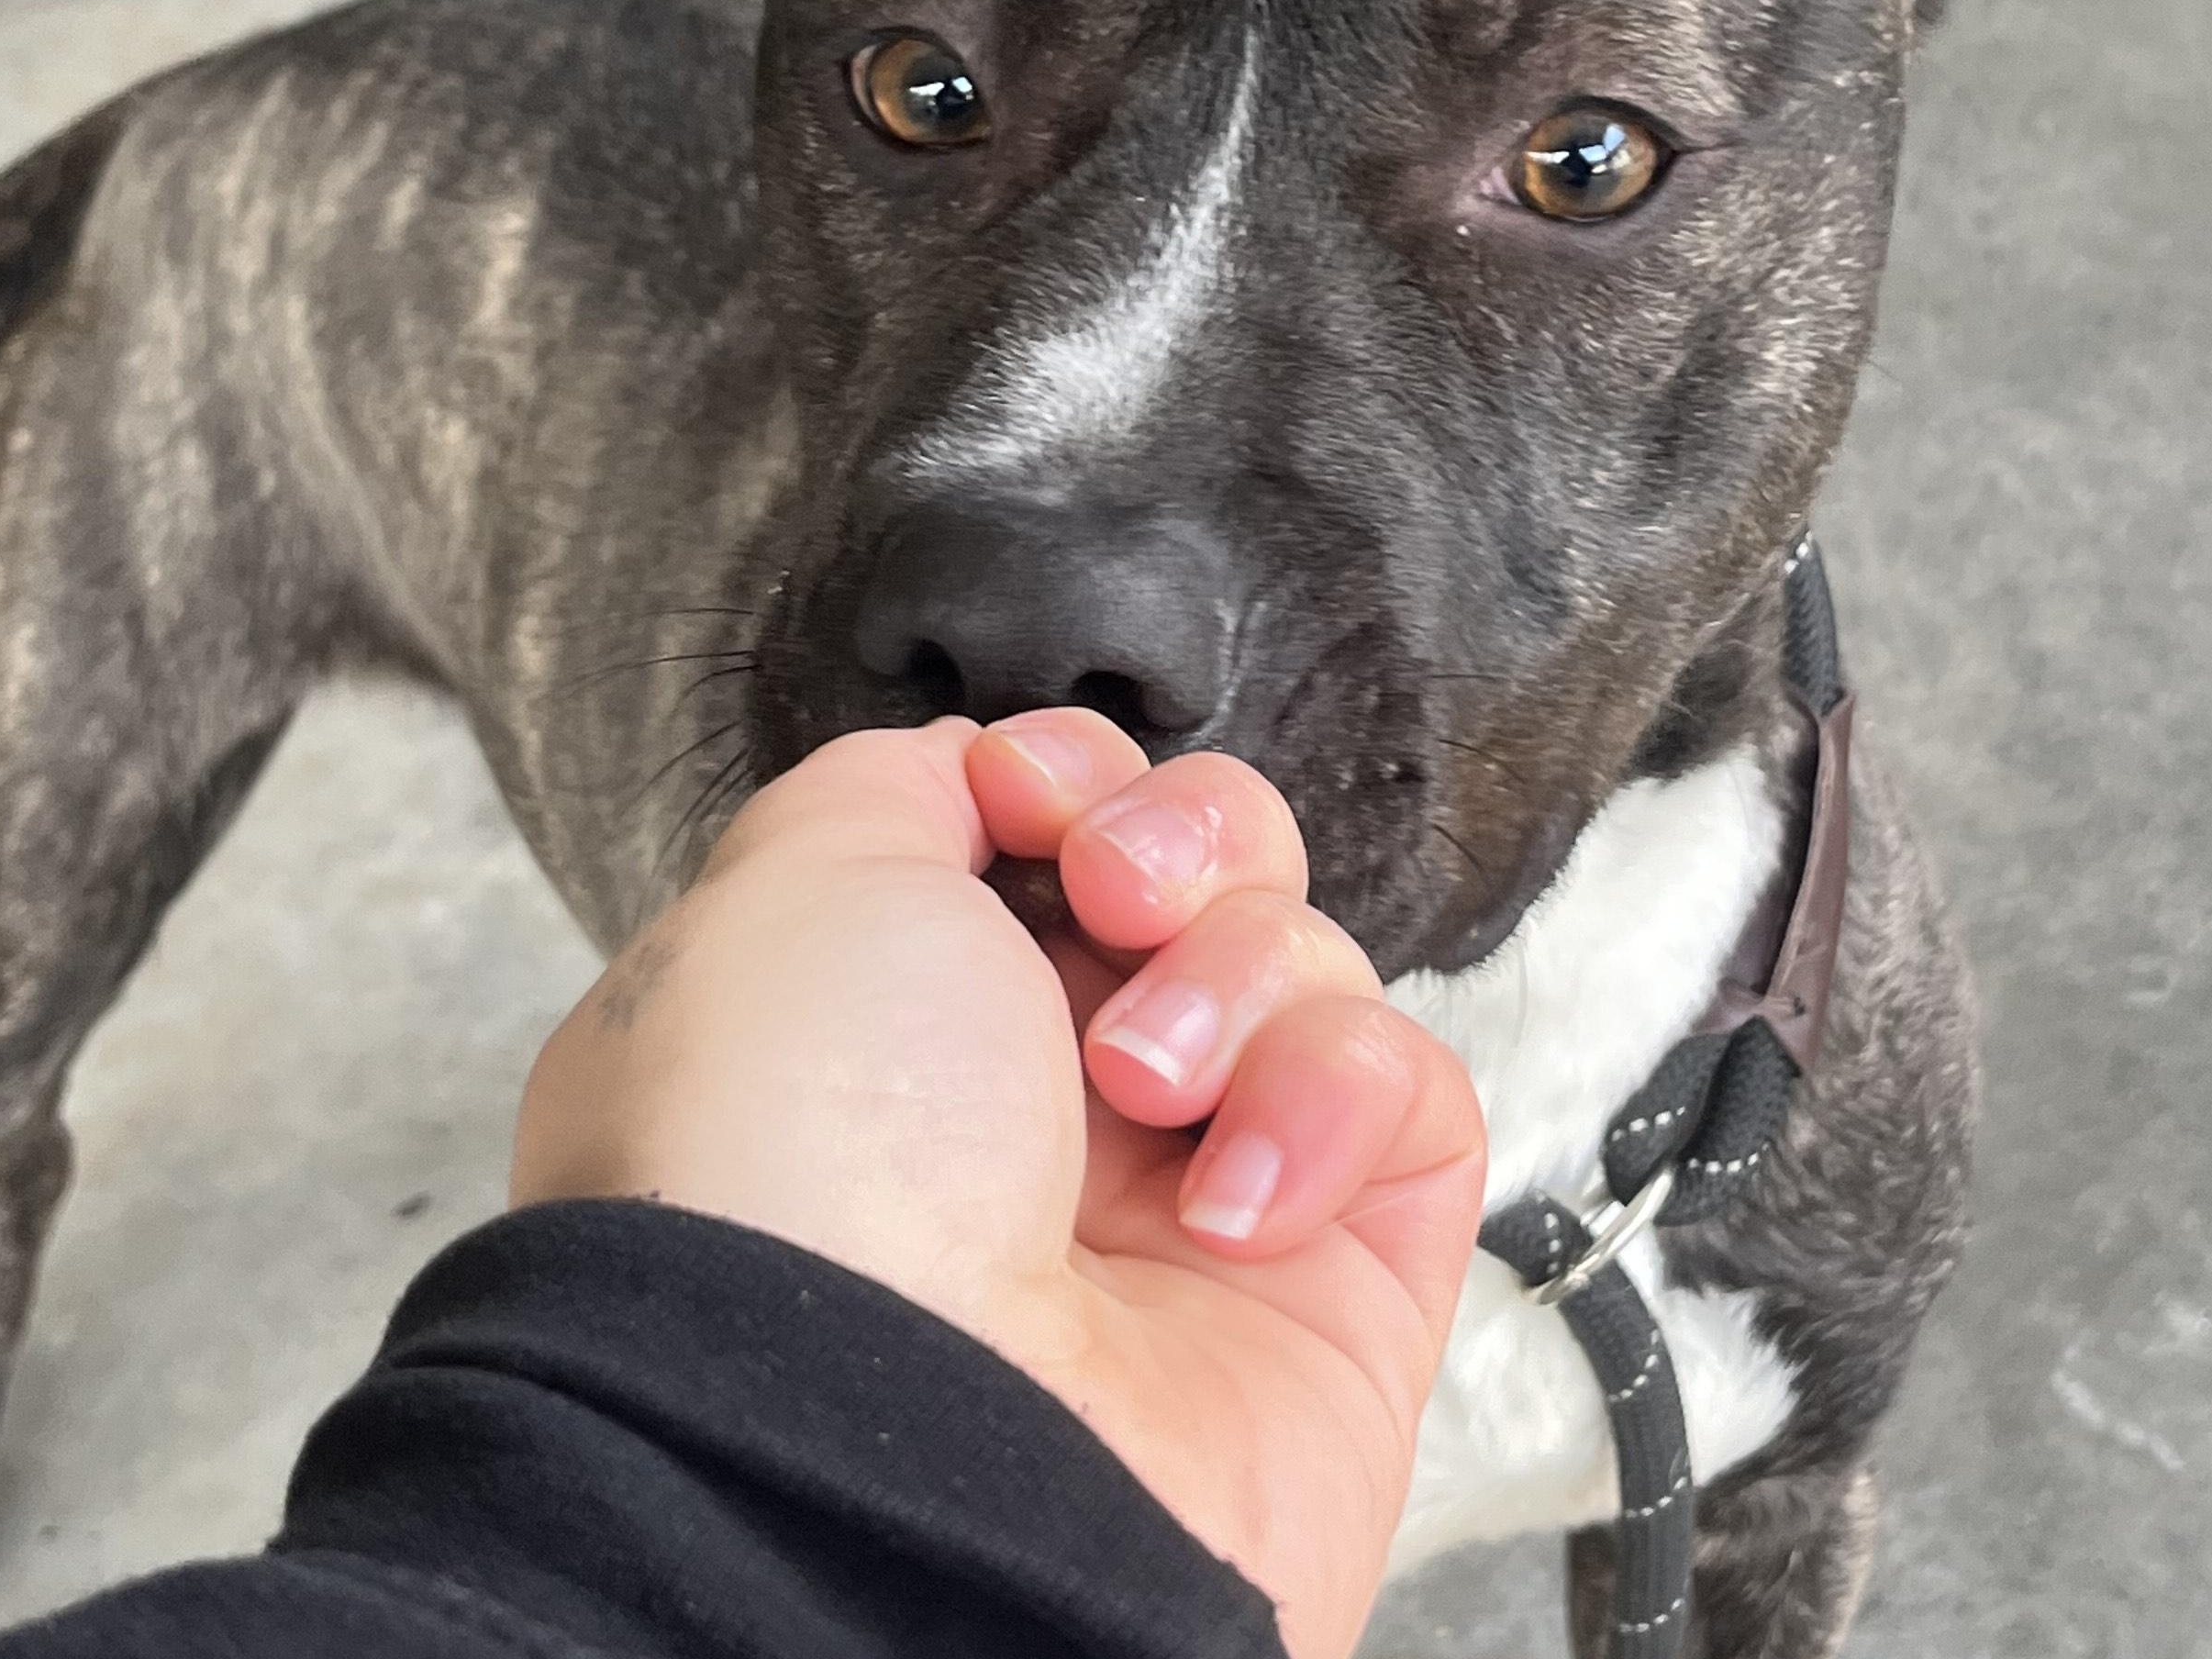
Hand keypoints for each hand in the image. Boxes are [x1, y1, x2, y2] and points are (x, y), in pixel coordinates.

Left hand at [511, 713, 1485, 1658]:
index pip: (1066, 825)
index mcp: (912, 1013)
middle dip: (1187, 842)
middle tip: (1118, 899)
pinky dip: (1337, 1106)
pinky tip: (1236, 1203)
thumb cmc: (799, 1157)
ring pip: (1315, 968)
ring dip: (1242, 984)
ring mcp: (1199, 1198)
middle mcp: (1051, 1104)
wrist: (881, 1444)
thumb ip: (901, 784)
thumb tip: (988, 768)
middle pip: (1211, 872)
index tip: (1033, 799)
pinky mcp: (1343, 1285)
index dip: (1080, 773)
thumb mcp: (796, 881)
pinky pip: (1416, 1099)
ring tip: (1147, 1088)